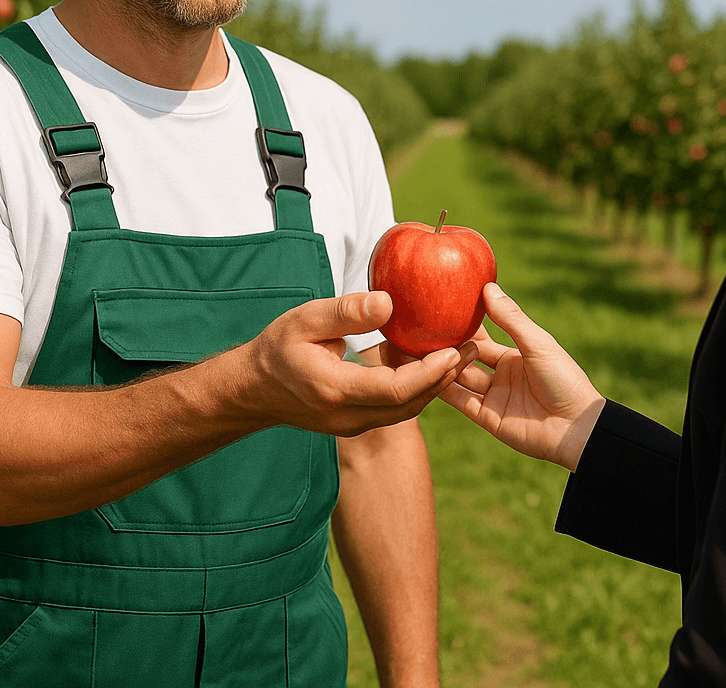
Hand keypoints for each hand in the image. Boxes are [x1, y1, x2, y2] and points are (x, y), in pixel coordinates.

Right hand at [233, 290, 475, 437]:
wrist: (252, 390)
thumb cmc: (276, 348)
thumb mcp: (303, 320)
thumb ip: (345, 312)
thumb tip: (389, 301)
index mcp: (335, 390)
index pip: (394, 389)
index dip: (429, 373)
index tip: (454, 349)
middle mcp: (348, 416)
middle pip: (410, 405)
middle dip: (445, 379)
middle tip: (472, 348)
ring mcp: (352, 425)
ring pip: (406, 411)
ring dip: (435, 385)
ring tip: (460, 353)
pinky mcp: (356, 423)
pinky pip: (395, 409)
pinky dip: (417, 389)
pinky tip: (428, 362)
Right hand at [437, 283, 604, 470]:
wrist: (577, 427)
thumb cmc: (564, 379)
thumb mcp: (537, 344)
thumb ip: (511, 319)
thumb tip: (487, 287)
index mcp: (514, 356)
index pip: (481, 337)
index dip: (463, 324)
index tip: (440, 308)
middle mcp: (500, 375)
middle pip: (466, 357)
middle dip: (446, 344)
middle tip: (420, 328)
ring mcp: (493, 397)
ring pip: (460, 378)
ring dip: (441, 365)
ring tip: (414, 348)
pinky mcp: (487, 418)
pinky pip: (461, 401)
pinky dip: (443, 389)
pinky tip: (424, 375)